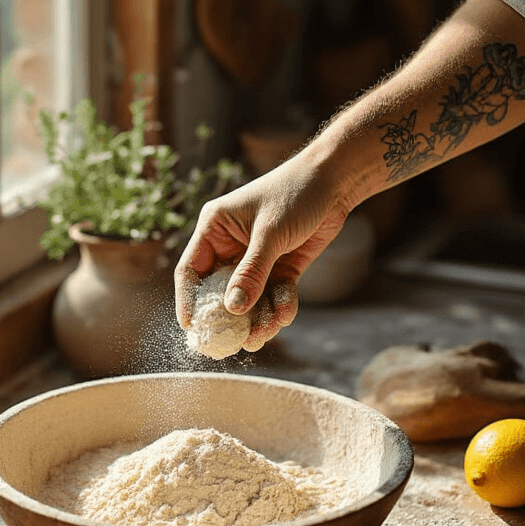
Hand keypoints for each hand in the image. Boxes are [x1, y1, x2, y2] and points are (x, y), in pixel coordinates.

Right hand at [175, 149, 347, 350]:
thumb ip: (252, 272)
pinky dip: (280, 307)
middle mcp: (231, 246)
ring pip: (249, 299)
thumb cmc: (295, 193)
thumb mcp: (270, 234)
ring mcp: (256, 259)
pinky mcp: (281, 267)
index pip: (191, 271)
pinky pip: (274, 295)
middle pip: (220, 292)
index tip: (192, 328)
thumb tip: (233, 309)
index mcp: (215, 229)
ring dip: (258, 318)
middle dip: (229, 318)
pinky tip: (285, 314)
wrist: (336, 182)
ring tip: (265, 335)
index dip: (189, 301)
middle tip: (232, 344)